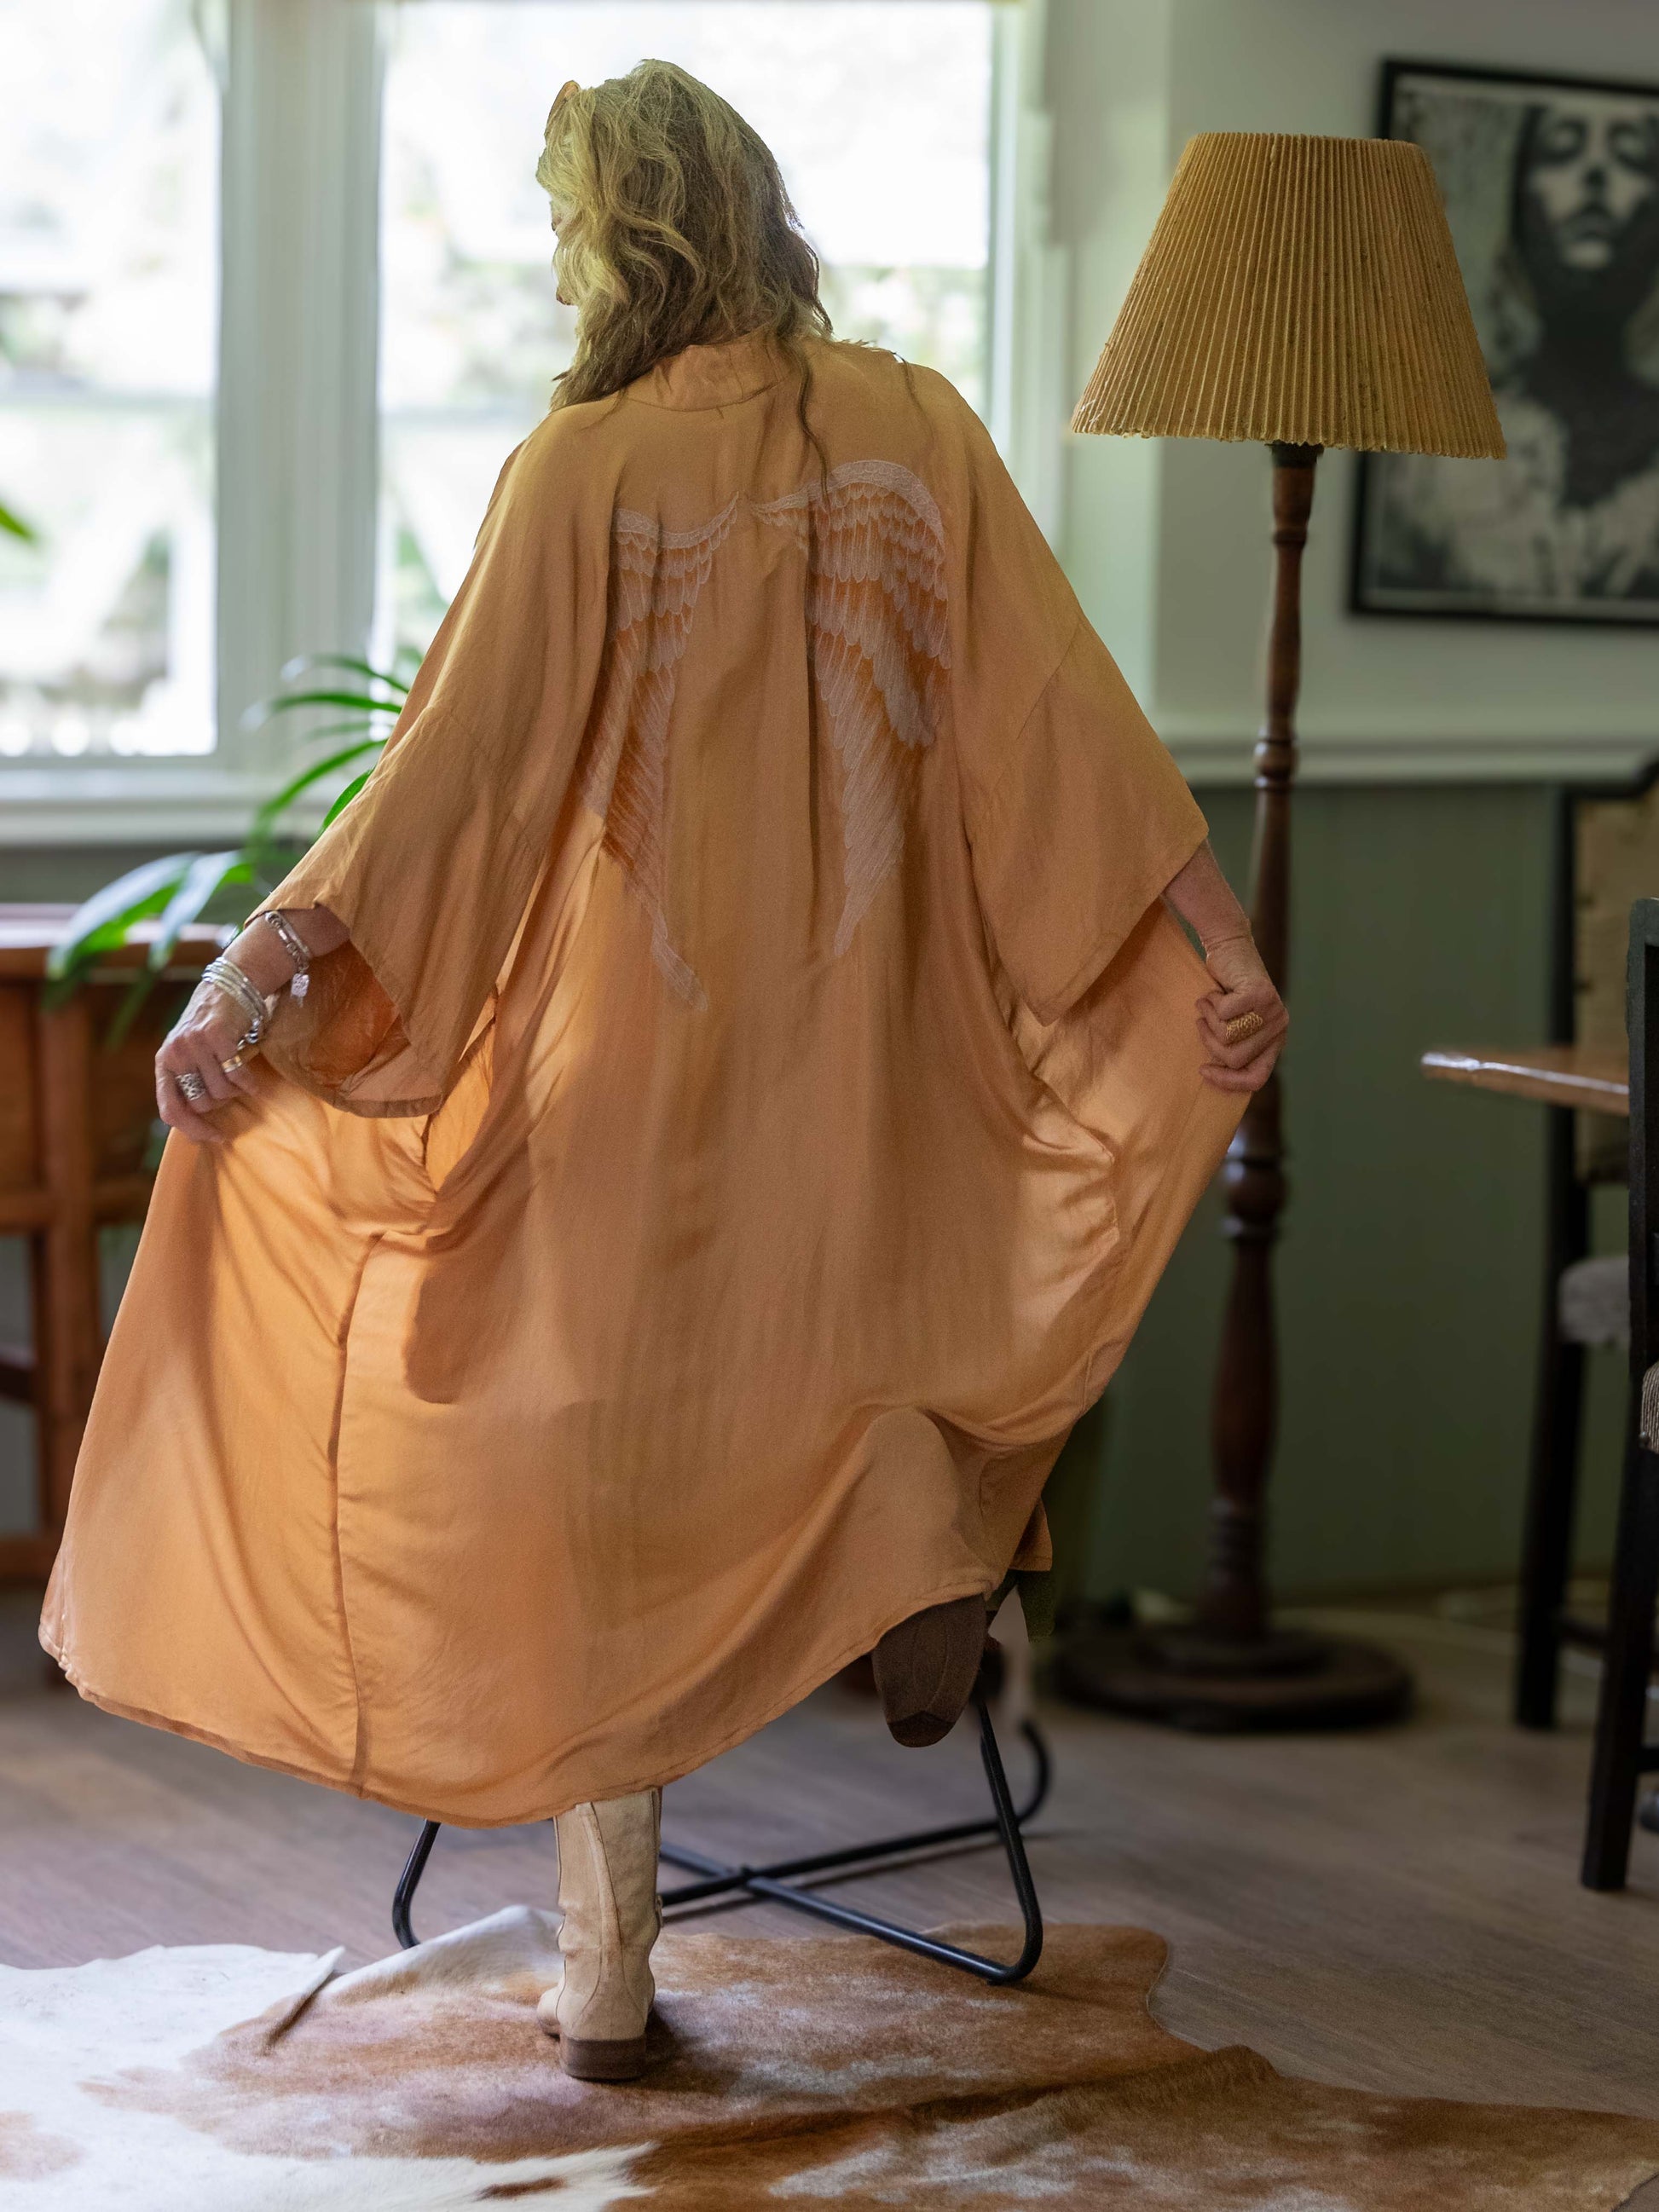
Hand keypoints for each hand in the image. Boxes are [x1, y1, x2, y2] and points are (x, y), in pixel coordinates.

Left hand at [155, 981, 259, 1145]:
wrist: (229, 986)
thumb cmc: (211, 1026)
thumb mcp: (190, 1052)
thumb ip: (188, 1081)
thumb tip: (196, 1131)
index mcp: (164, 1062)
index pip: (170, 1110)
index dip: (192, 1130)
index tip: (215, 1138)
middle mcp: (175, 1053)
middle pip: (201, 1104)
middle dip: (220, 1102)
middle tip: (229, 1088)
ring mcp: (194, 1045)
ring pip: (221, 1092)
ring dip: (236, 1090)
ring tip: (239, 1076)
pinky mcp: (217, 1037)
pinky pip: (237, 1077)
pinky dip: (249, 1084)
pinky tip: (254, 1083)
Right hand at [1195, 933, 1286, 1093]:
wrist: (1230, 948)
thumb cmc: (1226, 991)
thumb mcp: (1233, 1026)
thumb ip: (1234, 1048)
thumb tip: (1215, 1080)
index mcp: (1275, 1041)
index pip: (1256, 1079)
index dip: (1228, 1081)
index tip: (1203, 1071)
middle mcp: (1279, 1028)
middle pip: (1234, 1059)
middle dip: (1209, 1041)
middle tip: (1203, 1023)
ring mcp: (1272, 1011)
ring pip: (1226, 1037)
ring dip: (1207, 1019)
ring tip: (1208, 1004)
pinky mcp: (1259, 994)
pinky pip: (1223, 1014)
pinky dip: (1210, 1003)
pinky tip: (1214, 991)